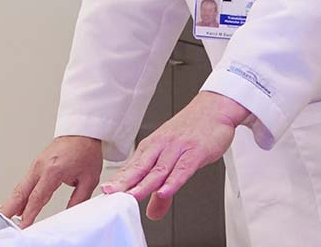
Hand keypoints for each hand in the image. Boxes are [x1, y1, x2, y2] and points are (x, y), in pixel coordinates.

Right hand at [1, 135, 103, 226]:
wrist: (82, 132)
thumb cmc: (85, 151)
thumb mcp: (89, 179)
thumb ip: (79, 199)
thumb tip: (70, 213)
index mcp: (53, 171)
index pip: (37, 197)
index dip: (29, 213)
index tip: (23, 225)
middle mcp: (40, 167)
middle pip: (20, 191)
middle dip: (10, 208)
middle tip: (2, 221)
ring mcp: (36, 165)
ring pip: (20, 187)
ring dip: (12, 202)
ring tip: (6, 216)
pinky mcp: (36, 165)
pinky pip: (24, 182)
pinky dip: (19, 194)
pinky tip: (17, 205)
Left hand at [102, 92, 248, 219]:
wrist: (214, 108)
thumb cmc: (192, 129)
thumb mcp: (174, 157)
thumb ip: (163, 189)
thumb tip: (152, 212)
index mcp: (153, 147)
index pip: (132, 167)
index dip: (119, 181)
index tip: (106, 192)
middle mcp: (162, 147)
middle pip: (140, 168)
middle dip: (124, 182)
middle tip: (110, 194)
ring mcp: (178, 149)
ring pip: (158, 170)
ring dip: (144, 184)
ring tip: (132, 197)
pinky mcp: (195, 153)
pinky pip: (182, 169)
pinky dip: (172, 181)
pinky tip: (164, 192)